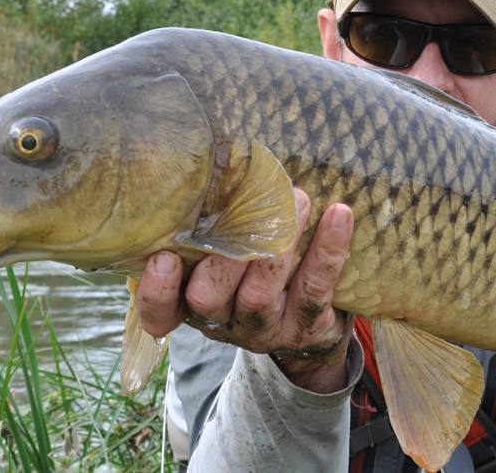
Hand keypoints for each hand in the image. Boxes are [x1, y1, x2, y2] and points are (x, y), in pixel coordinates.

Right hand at [136, 188, 355, 393]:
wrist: (309, 331)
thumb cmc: (254, 277)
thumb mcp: (224, 263)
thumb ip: (211, 231)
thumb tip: (219, 163)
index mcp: (192, 304)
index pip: (160, 312)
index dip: (157, 291)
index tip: (164, 258)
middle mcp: (223, 321)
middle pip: (209, 297)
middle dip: (225, 252)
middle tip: (248, 206)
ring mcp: (264, 328)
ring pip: (261, 293)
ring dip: (279, 243)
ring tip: (298, 198)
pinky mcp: (306, 326)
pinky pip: (315, 288)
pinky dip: (327, 250)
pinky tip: (338, 215)